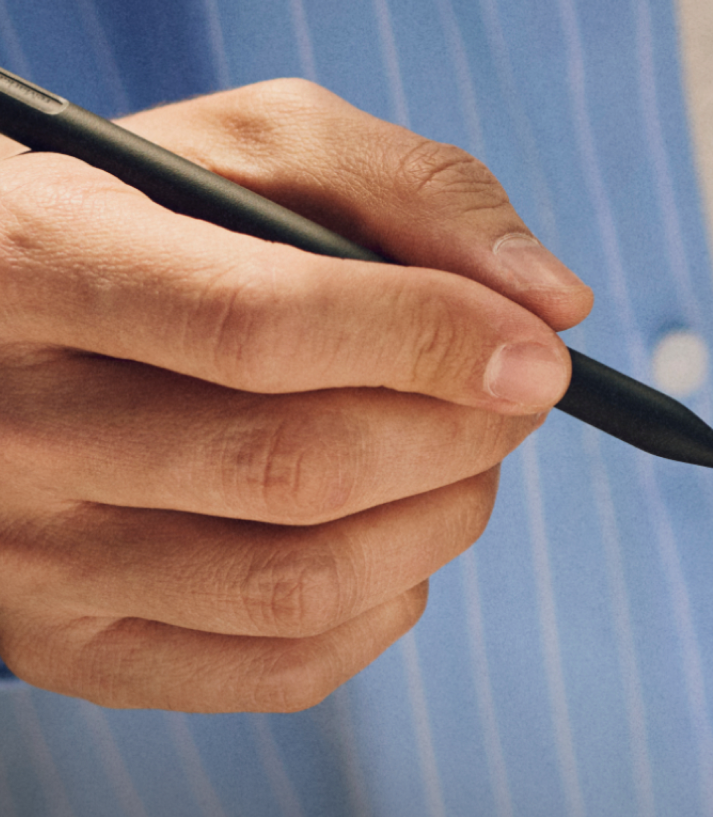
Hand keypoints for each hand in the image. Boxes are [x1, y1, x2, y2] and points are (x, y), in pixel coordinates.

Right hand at [0, 78, 593, 710]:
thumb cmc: (145, 220)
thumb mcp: (244, 149)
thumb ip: (402, 187)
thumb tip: (553, 303)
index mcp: (32, 262)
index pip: (259, 325)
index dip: (430, 341)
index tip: (542, 352)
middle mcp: (8, 424)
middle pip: (294, 468)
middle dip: (458, 432)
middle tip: (519, 392)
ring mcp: (30, 556)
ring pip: (297, 584)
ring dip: (439, 521)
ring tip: (467, 456)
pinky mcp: (68, 651)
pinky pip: (279, 668)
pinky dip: (383, 605)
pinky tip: (393, 532)